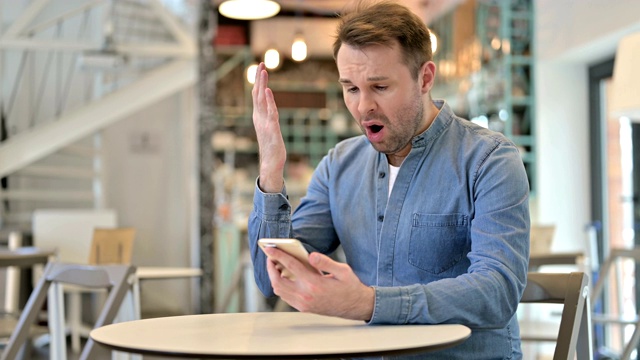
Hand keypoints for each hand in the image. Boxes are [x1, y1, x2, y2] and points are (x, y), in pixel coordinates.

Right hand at [252, 62, 285, 192]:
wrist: (271, 165)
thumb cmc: (272, 149)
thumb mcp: (270, 131)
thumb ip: (268, 120)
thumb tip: (270, 112)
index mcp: (259, 118)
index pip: (257, 96)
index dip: (258, 82)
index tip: (259, 69)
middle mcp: (259, 118)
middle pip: (258, 94)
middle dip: (259, 79)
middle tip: (260, 63)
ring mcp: (264, 123)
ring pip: (262, 100)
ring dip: (263, 85)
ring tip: (263, 71)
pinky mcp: (271, 129)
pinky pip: (270, 112)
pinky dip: (269, 101)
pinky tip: (268, 91)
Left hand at [264, 248, 374, 320]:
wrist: (355, 306)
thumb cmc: (349, 286)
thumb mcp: (343, 270)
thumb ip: (325, 261)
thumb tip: (310, 255)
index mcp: (314, 283)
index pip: (291, 266)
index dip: (278, 255)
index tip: (270, 248)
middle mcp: (306, 295)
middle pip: (278, 281)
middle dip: (270, 267)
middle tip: (270, 257)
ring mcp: (303, 304)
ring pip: (279, 291)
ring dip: (274, 278)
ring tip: (275, 266)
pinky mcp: (303, 308)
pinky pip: (285, 297)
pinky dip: (280, 287)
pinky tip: (284, 278)